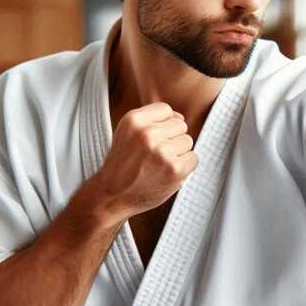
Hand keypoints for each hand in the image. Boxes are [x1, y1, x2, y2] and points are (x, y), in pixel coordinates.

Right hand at [93, 102, 198, 220]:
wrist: (112, 196)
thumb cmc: (124, 164)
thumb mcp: (128, 133)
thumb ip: (151, 121)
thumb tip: (180, 117)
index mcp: (134, 120)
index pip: (166, 109)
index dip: (163, 124)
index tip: (153, 138)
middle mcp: (147, 133)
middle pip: (181, 125)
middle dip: (172, 138)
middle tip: (155, 154)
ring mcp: (162, 152)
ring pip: (188, 141)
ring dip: (179, 153)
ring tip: (159, 164)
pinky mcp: (175, 169)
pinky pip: (193, 158)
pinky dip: (185, 167)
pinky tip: (167, 173)